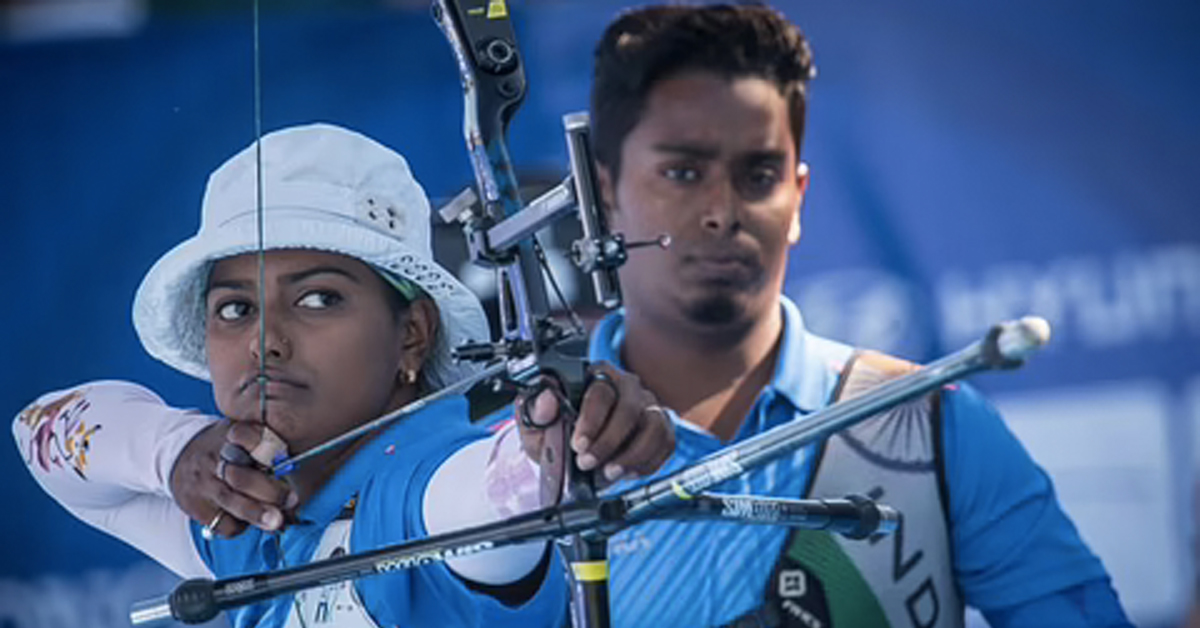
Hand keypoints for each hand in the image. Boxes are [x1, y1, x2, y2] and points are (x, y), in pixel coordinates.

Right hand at [169, 420, 295, 537]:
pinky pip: (220, 521)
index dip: (267, 448)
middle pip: (241, 475)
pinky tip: (247, 520)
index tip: (285, 459)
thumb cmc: (223, 446)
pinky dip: (239, 525)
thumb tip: (295, 471)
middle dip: (268, 490)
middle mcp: (214, 457)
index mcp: (231, 435)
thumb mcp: (239, 433)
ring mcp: (203, 481)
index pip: (248, 437)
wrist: (178, 454)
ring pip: (230, 499)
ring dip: (256, 512)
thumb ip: (265, 444)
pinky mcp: (194, 504)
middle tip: (291, 500)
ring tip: (276, 522)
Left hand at [517, 362, 674, 487]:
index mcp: (595, 376)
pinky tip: (627, 471)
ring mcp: (648, 405)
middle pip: (630, 409)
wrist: (573, 450)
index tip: (578, 445)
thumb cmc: (558, 431)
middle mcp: (627, 386)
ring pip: (654, 426)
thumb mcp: (536, 424)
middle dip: (609, 442)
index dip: (591, 420)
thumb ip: (536, 411)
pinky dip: (648, 462)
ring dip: (632, 455)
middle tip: (587, 463)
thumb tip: (547, 399)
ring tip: (610, 472)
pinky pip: (666, 443)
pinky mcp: (661, 426)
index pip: (601, 392)